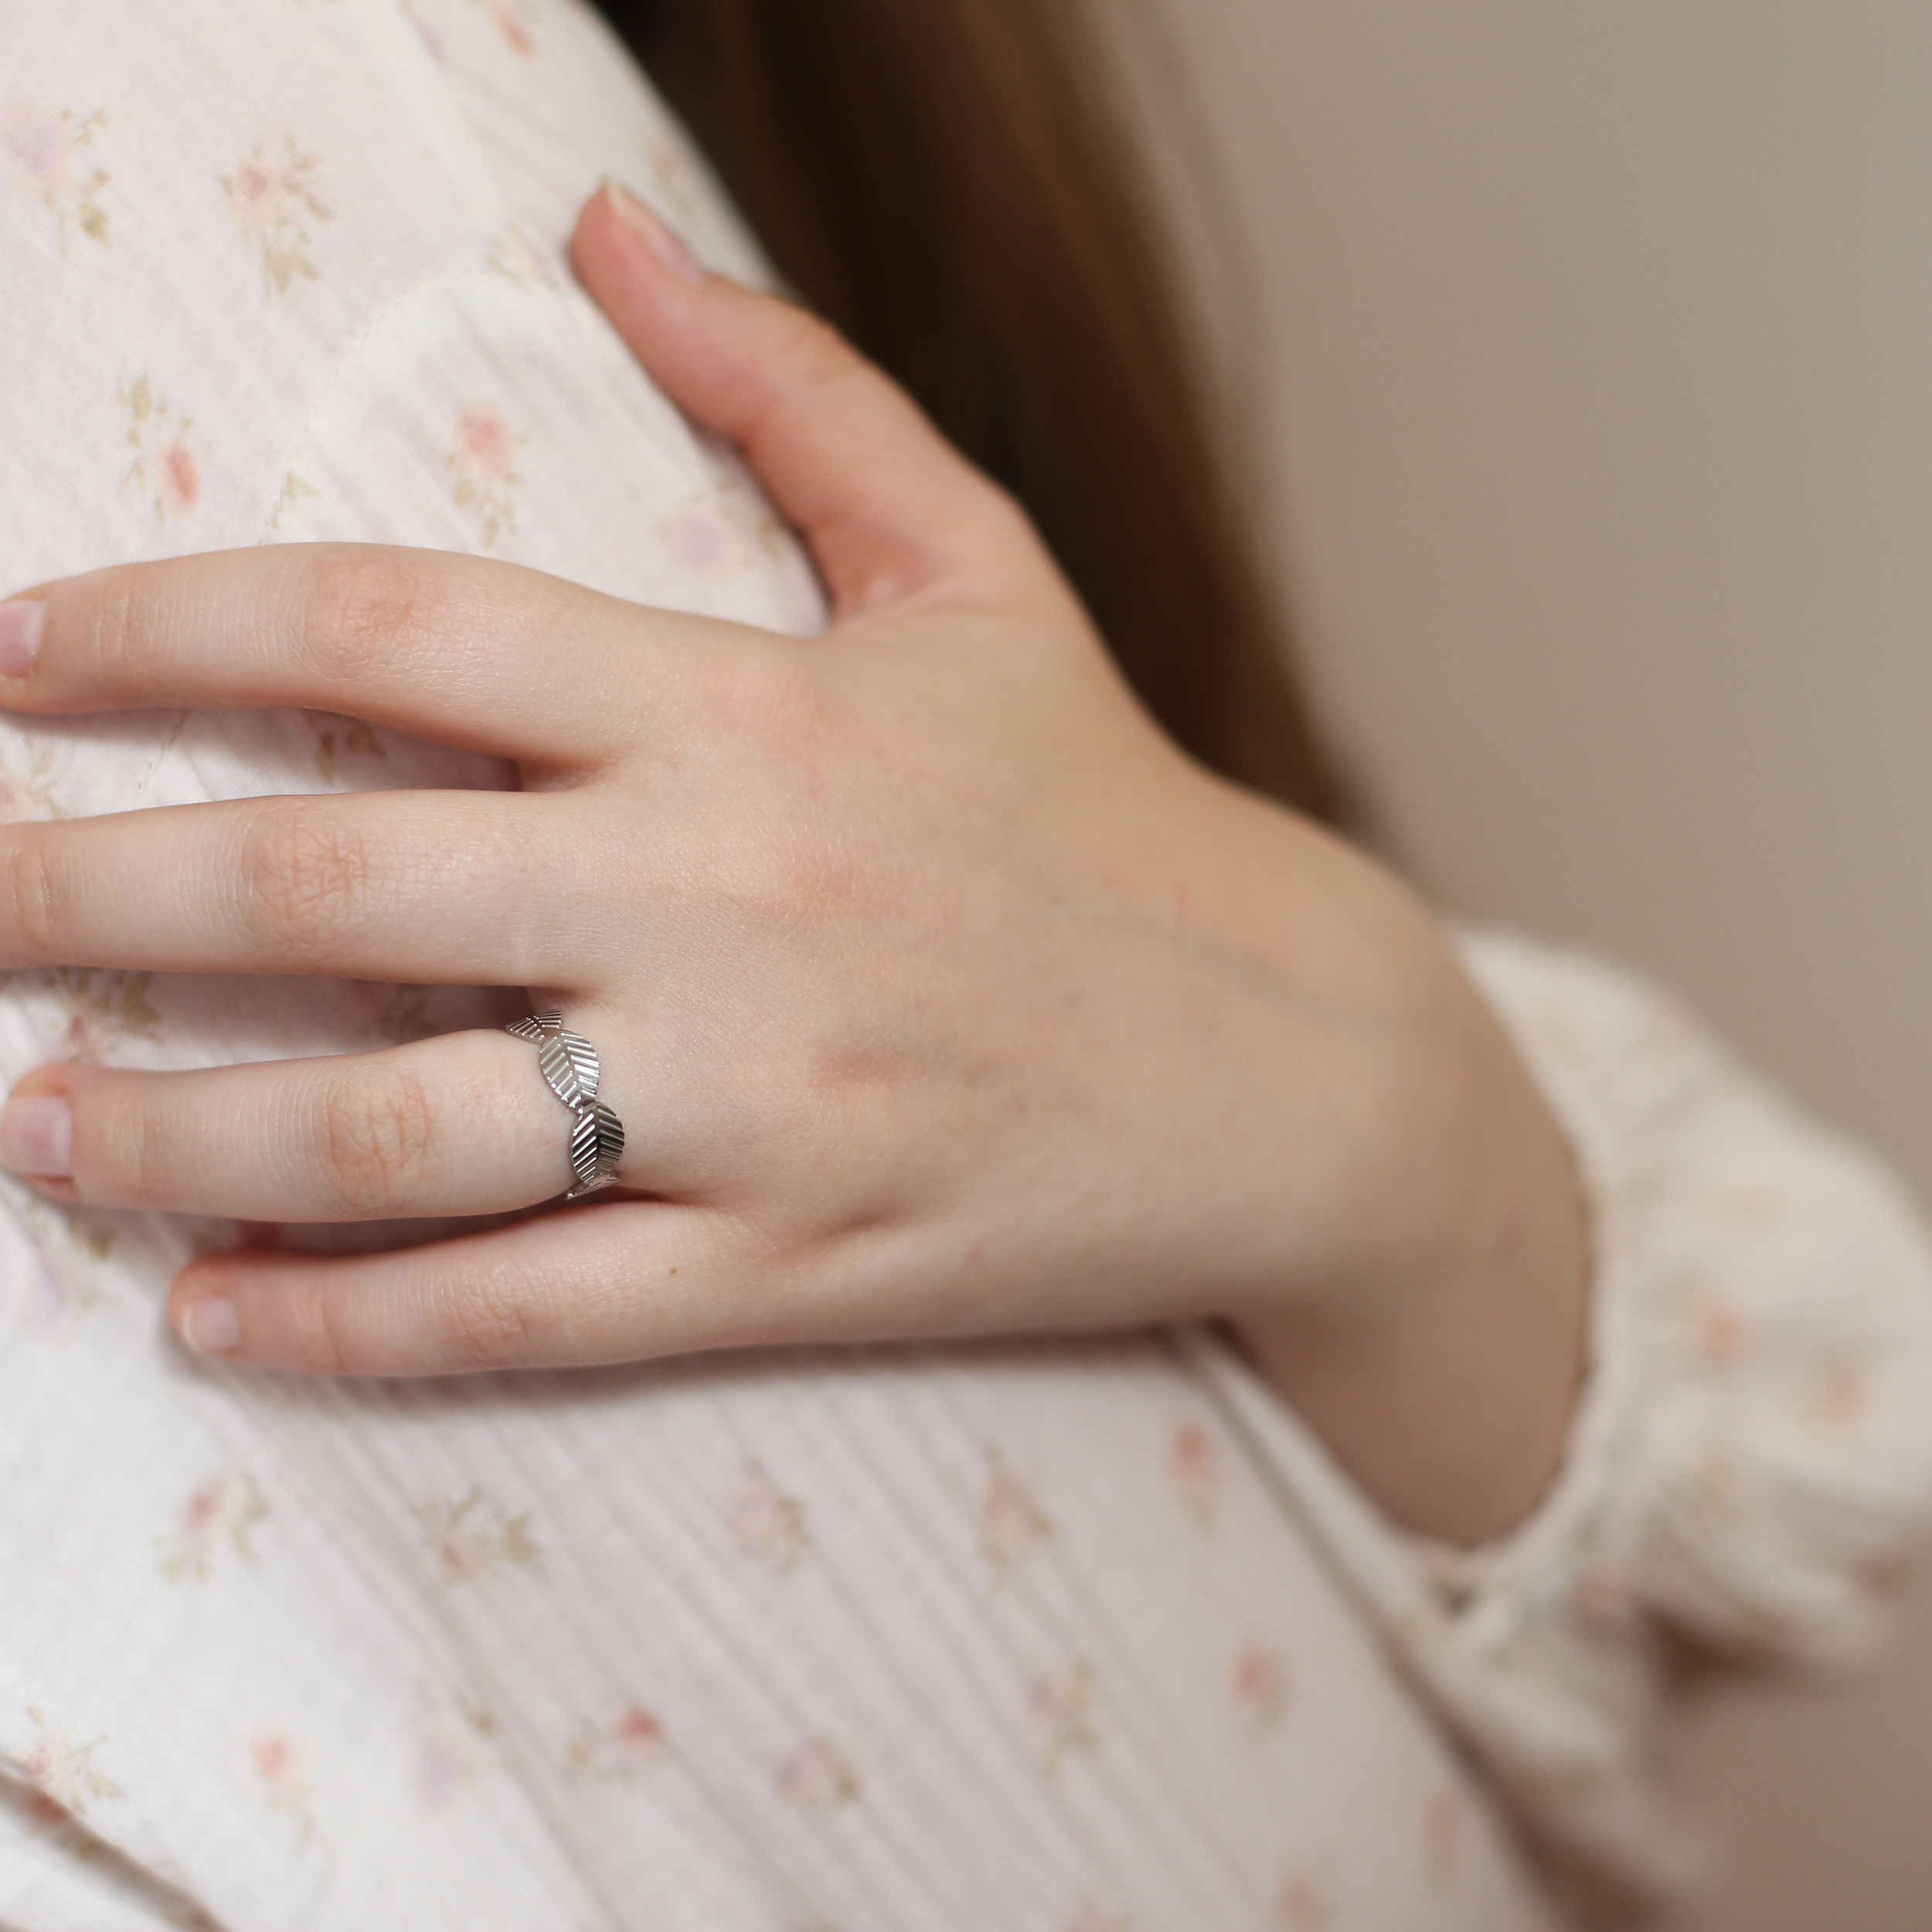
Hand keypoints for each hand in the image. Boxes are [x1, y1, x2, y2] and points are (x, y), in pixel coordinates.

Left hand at [0, 185, 1584, 1538]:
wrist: (1287, 1064)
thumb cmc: (1110, 811)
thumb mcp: (979, 573)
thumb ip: (794, 391)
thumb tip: (617, 224)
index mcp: (752, 713)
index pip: (397, 636)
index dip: (168, 628)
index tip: (10, 656)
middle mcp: (731, 901)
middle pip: (333, 883)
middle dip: (84, 887)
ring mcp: (760, 1103)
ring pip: (396, 1127)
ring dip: (171, 1129)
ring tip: (32, 1122)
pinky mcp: (797, 1267)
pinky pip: (527, 1307)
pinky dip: (348, 1318)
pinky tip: (214, 1308)